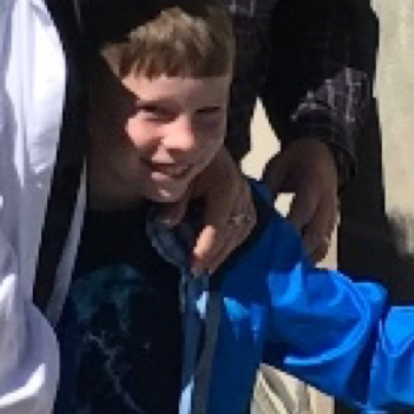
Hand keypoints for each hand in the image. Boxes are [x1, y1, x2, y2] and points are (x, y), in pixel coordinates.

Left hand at [160, 149, 253, 273]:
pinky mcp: (247, 198)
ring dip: (225, 251)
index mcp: (225, 185)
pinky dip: (232, 241)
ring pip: (241, 230)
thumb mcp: (177, 177)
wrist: (200, 139)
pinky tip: (219, 252)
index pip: (218, 225)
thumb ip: (174, 201)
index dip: (206, 248)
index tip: (192, 266)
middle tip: (198, 273)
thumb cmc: (187, 159)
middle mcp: (241, 191)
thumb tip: (166, 225)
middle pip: (232, 232)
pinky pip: (245, 225)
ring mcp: (247, 194)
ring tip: (208, 267)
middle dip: (215, 255)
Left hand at [261, 138, 339, 261]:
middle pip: (316, 232)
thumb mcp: (278, 167)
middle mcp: (327, 204)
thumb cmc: (296, 161)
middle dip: (297, 250)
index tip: (273, 243)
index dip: (290, 228)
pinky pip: (324, 245)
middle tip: (277, 266)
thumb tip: (254, 212)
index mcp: (313, 185)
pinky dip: (312, 257)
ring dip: (305, 258)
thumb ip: (268, 188)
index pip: (303, 209)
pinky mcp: (331, 225)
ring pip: (322, 243)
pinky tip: (296, 269)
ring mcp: (332, 216)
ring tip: (286, 273)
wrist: (324, 154)